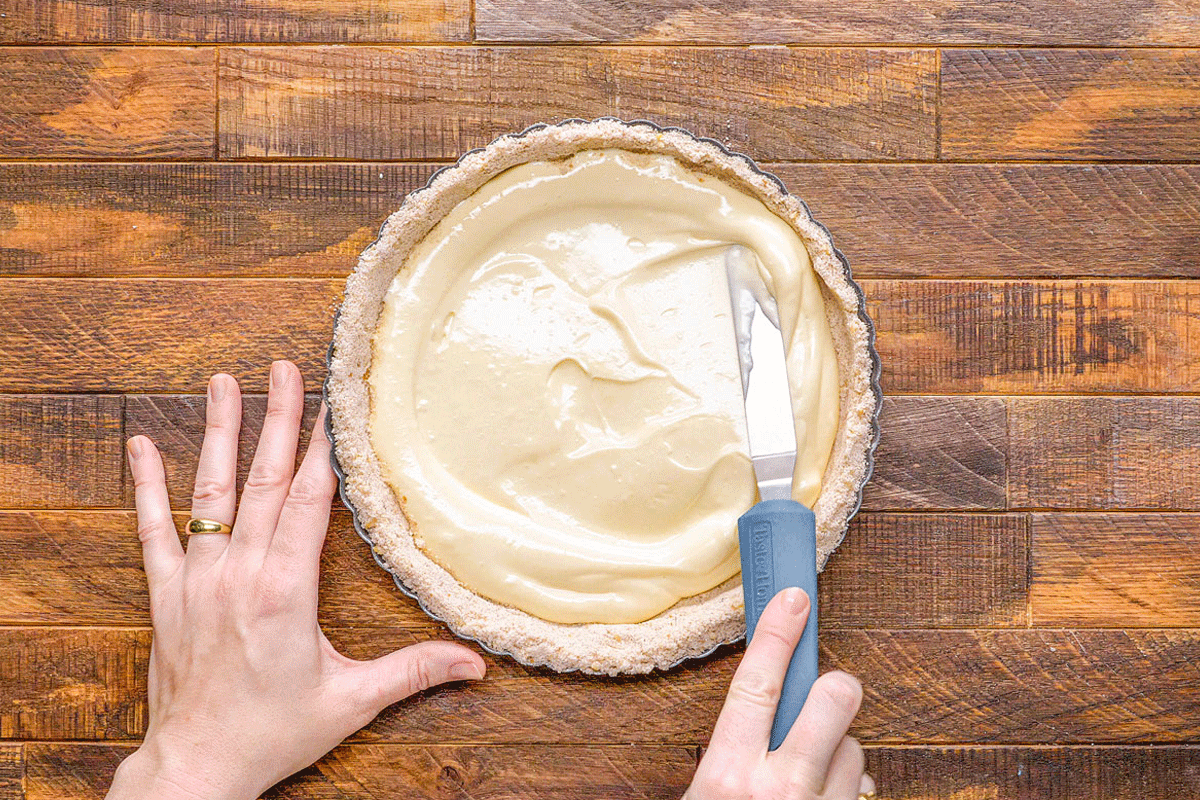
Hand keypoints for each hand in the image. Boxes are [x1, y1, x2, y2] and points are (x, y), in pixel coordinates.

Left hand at [108, 362, 486, 799]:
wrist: (196, 769)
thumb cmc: (272, 734)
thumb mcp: (351, 701)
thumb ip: (413, 673)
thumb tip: (476, 665)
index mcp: (286, 591)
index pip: (309, 500)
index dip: (323, 448)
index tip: (332, 403)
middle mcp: (240, 574)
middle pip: (264, 480)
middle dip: (279, 420)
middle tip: (284, 368)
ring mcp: (198, 581)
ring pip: (210, 493)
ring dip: (218, 434)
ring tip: (223, 383)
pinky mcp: (167, 596)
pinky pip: (154, 531)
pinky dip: (146, 487)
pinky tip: (141, 446)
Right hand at [685, 588, 872, 799]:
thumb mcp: (707, 791)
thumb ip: (734, 748)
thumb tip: (766, 704)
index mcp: (726, 774)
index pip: (756, 687)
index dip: (777, 635)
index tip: (793, 600)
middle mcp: (776, 790)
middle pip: (828, 704)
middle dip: (837, 687)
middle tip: (833, 689)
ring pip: (851, 747)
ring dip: (836, 751)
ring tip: (811, 773)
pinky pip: (861, 785)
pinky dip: (844, 784)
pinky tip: (820, 795)